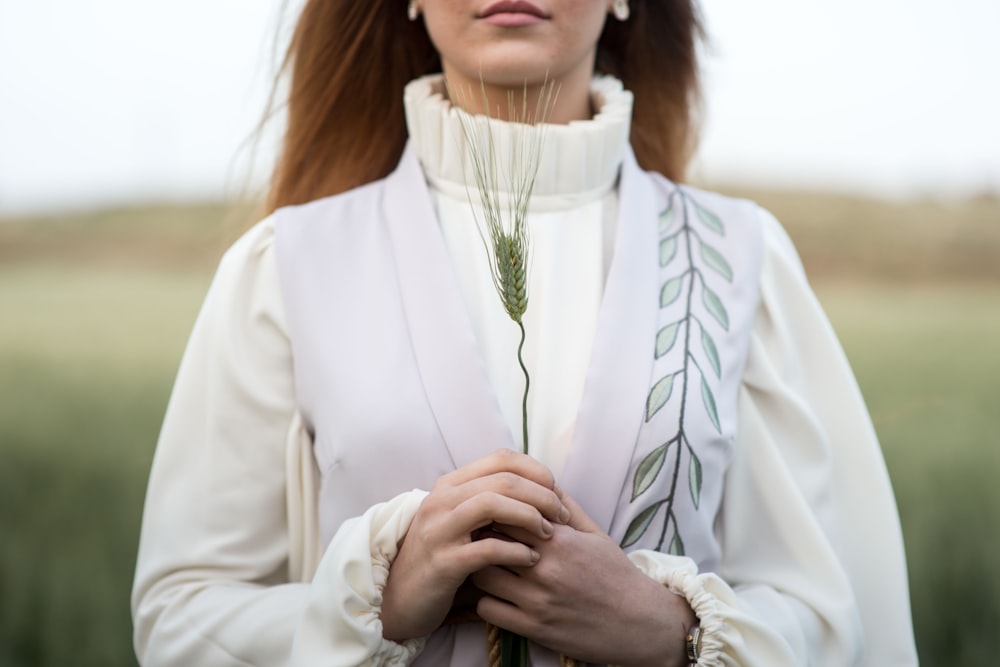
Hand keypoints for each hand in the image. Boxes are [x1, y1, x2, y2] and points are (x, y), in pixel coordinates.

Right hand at [380, 449, 570, 640]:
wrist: (400, 600)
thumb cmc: (443, 559)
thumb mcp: (461, 523)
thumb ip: (490, 502)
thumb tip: (539, 487)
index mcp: (450, 485)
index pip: (502, 458)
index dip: (536, 471)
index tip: (556, 493)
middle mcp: (441, 501)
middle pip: (503, 479)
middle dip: (541, 495)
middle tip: (561, 516)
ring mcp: (439, 530)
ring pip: (492, 504)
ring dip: (529, 516)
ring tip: (548, 534)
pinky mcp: (443, 563)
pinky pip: (487, 548)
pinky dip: (516, 551)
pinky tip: (530, 559)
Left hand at [473, 494, 695, 666]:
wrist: (640, 623)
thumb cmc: (616, 575)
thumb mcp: (595, 534)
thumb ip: (566, 507)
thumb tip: (541, 481)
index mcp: (560, 540)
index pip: (507, 513)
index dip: (495, 511)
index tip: (492, 515)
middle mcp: (546, 568)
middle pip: (488, 540)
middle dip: (480, 537)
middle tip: (480, 538)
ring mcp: (538, 600)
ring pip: (482, 575)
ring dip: (480, 569)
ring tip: (488, 566)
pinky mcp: (534, 629)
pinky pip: (487, 610)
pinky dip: (486, 601)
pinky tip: (498, 596)